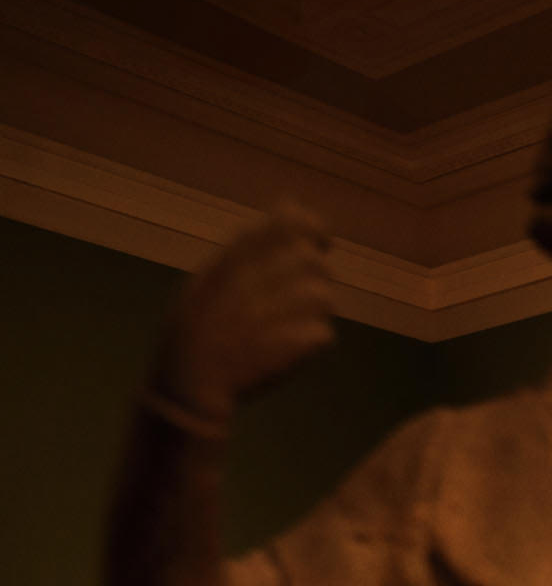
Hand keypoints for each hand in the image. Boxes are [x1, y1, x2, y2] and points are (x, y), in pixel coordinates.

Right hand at [152, 208, 337, 422]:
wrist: (192, 380)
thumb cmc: (198, 326)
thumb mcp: (215, 272)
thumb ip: (255, 241)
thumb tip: (293, 205)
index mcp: (243, 250)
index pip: (300, 221)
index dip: (314, 231)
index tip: (317, 244)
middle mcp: (273, 268)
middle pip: (317, 265)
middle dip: (305, 285)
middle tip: (271, 309)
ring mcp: (294, 304)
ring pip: (325, 298)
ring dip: (305, 315)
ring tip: (268, 331)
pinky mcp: (309, 337)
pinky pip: (323, 333)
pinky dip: (304, 343)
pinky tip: (274, 351)